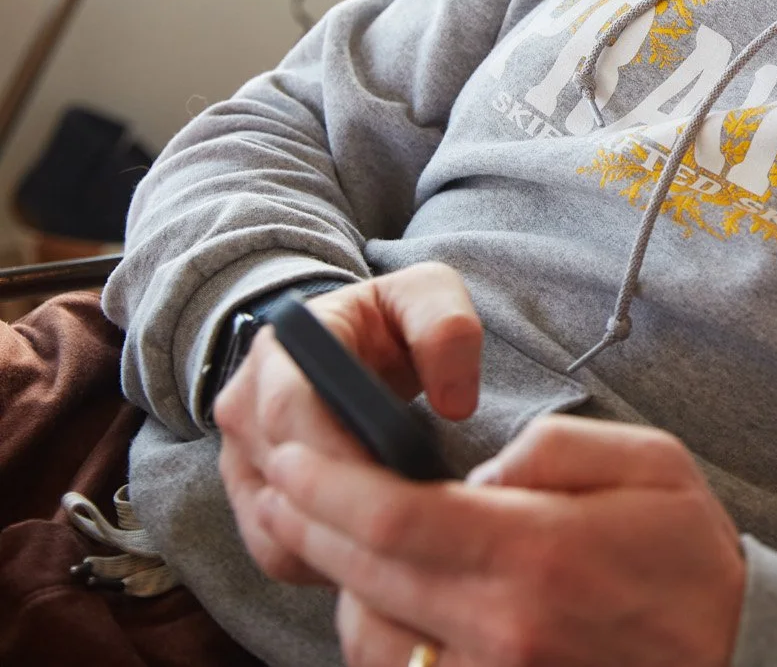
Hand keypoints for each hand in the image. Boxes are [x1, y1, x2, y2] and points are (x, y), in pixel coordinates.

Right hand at [212, 262, 482, 583]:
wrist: (347, 344)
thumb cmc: (389, 321)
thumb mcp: (425, 295)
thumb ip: (446, 327)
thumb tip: (456, 404)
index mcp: (281, 352)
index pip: (289, 410)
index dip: (340, 452)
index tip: (401, 479)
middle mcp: (244, 408)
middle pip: (282, 474)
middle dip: (349, 505)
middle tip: (421, 527)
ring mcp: (240, 460)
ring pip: (276, 526)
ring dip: (339, 542)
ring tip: (410, 546)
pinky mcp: (252, 502)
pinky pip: (278, 551)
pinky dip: (327, 562)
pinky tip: (383, 560)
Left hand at [257, 414, 745, 666]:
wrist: (736, 653)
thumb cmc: (693, 559)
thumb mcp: (653, 463)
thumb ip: (554, 448)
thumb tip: (480, 473)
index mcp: (538, 551)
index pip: (395, 519)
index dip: (329, 485)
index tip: (296, 455)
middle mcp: (501, 625)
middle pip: (365, 574)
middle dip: (310, 522)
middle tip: (283, 482)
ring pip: (369, 635)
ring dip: (339, 582)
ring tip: (332, 534)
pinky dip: (377, 633)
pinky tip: (380, 596)